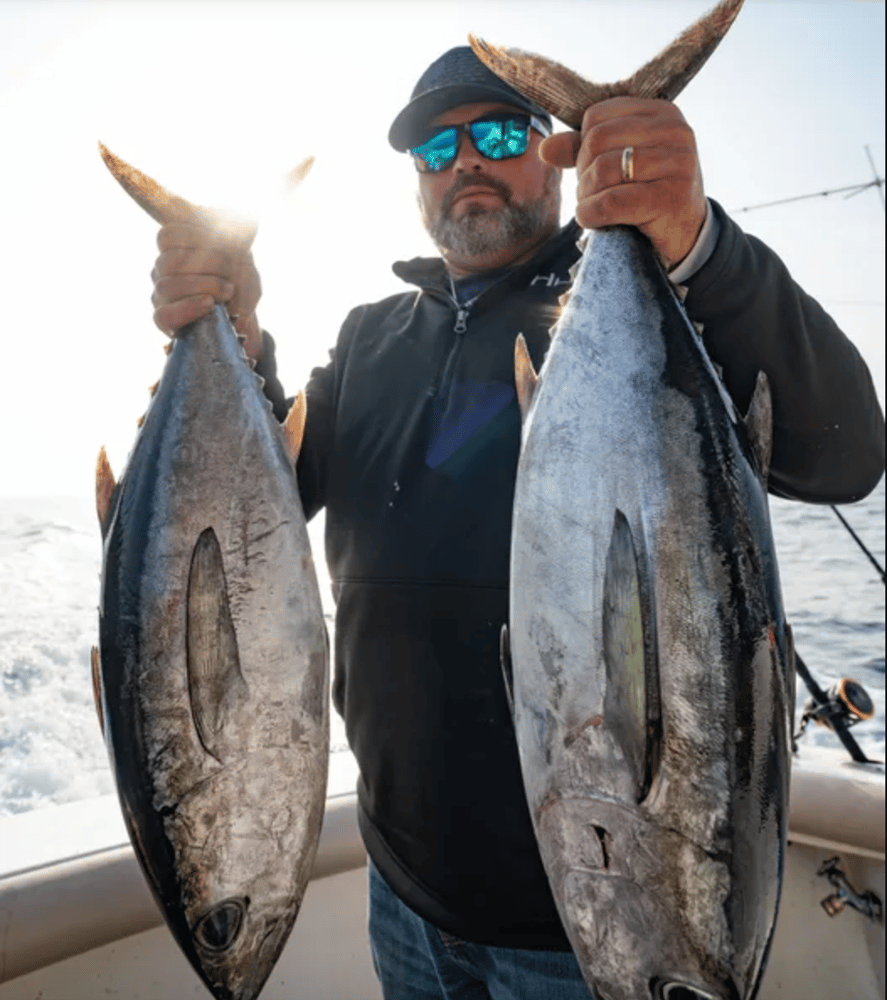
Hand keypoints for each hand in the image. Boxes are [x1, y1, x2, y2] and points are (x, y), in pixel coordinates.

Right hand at [151, 222, 263, 360]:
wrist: (242, 314)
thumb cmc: (237, 279)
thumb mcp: (243, 253)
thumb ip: (242, 234)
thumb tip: (250, 219)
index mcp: (175, 247)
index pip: (169, 235)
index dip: (196, 238)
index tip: (225, 246)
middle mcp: (163, 269)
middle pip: (169, 260)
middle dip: (208, 264)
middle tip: (230, 272)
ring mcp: (161, 294)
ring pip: (167, 286)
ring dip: (204, 287)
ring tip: (227, 291)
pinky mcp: (164, 320)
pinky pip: (164, 315)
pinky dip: (189, 308)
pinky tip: (209, 305)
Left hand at [540, 97, 706, 268]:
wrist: (686, 234)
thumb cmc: (648, 193)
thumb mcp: (620, 164)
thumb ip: (583, 150)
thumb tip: (545, 149)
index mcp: (661, 113)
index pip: (597, 116)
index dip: (582, 146)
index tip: (592, 169)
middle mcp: (675, 131)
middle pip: (597, 140)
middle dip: (583, 172)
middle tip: (589, 193)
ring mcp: (677, 163)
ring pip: (603, 170)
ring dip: (586, 195)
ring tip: (592, 207)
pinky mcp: (670, 198)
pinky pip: (611, 202)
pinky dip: (591, 214)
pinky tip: (593, 220)